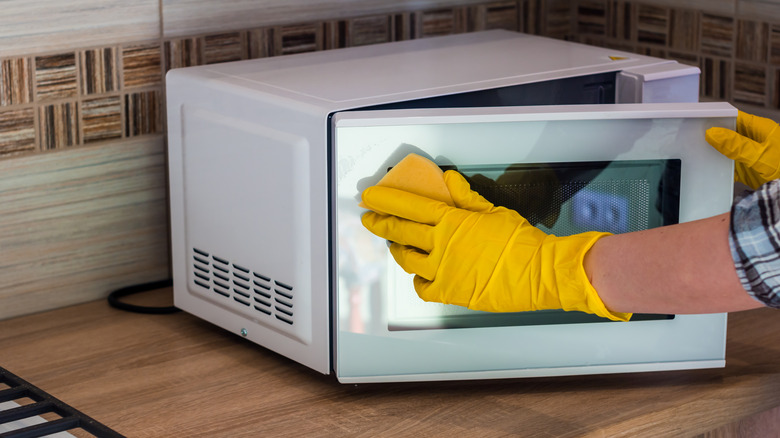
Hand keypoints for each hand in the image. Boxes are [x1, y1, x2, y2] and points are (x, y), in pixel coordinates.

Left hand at [360, 170, 630, 320]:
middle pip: (400, 231)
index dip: (385, 200)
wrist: (539, 271)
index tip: (369, 197)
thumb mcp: (493, 211)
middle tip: (369, 219)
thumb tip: (448, 179)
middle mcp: (441, 245)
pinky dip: (418, 279)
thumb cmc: (520, 241)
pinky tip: (420, 273)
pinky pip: (422, 287)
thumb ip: (466, 196)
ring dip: (397, 249)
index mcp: (451, 221)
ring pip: (407, 259)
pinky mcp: (449, 292)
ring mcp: (442, 270)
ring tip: (395, 244)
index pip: (409, 206)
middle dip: (380, 223)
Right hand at [706, 111, 779, 188]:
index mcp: (761, 129)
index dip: (719, 119)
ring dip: (717, 156)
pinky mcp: (747, 171)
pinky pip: (729, 168)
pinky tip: (713, 172)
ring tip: (702, 156)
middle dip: (714, 139)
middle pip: (728, 135)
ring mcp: (750, 155)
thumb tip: (713, 134)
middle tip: (697, 141)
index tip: (701, 124)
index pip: (735, 118)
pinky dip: (721, 171)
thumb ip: (736, 145)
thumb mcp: (760, 155)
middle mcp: (755, 140)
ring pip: (727, 152)